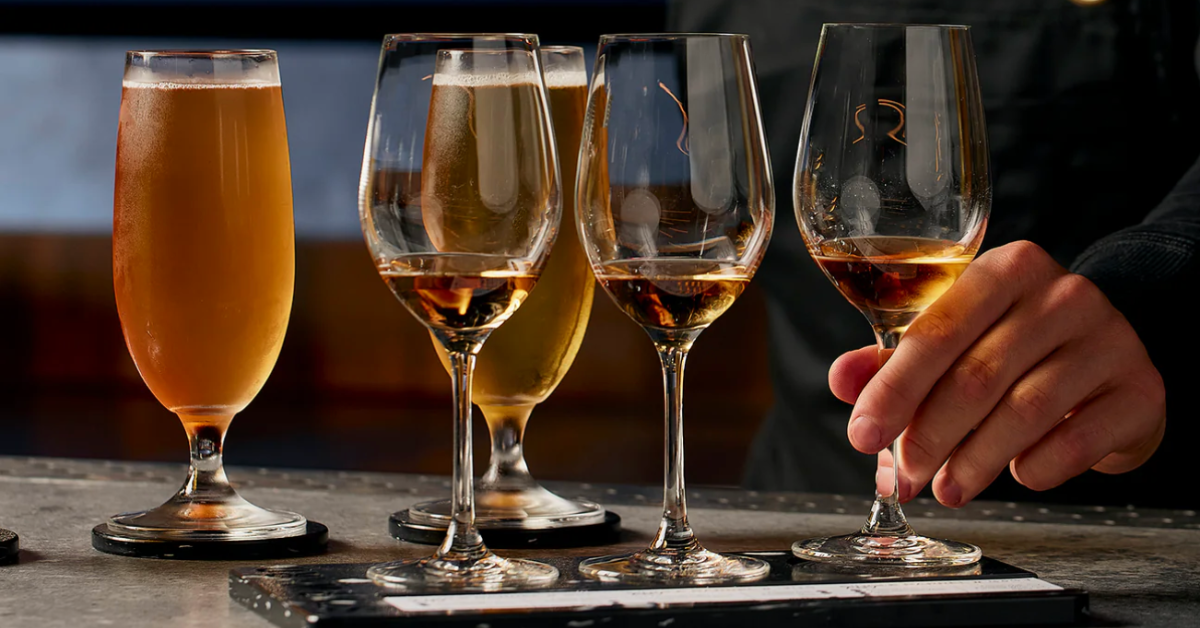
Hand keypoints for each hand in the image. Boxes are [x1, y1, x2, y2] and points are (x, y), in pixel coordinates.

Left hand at [830, 240, 1165, 506]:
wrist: (1109, 361)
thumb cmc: (1016, 349)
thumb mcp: (956, 340)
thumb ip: (893, 358)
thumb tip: (843, 380)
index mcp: (1005, 270)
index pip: (936, 330)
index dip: (893, 390)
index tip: (862, 434)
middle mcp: (1062, 294)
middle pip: (977, 376)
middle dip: (929, 436)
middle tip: (903, 476)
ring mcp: (1109, 340)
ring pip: (1024, 412)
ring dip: (974, 462)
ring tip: (946, 489)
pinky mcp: (1141, 389)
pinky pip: (1076, 441)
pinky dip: (1036, 467)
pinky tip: (1018, 475)